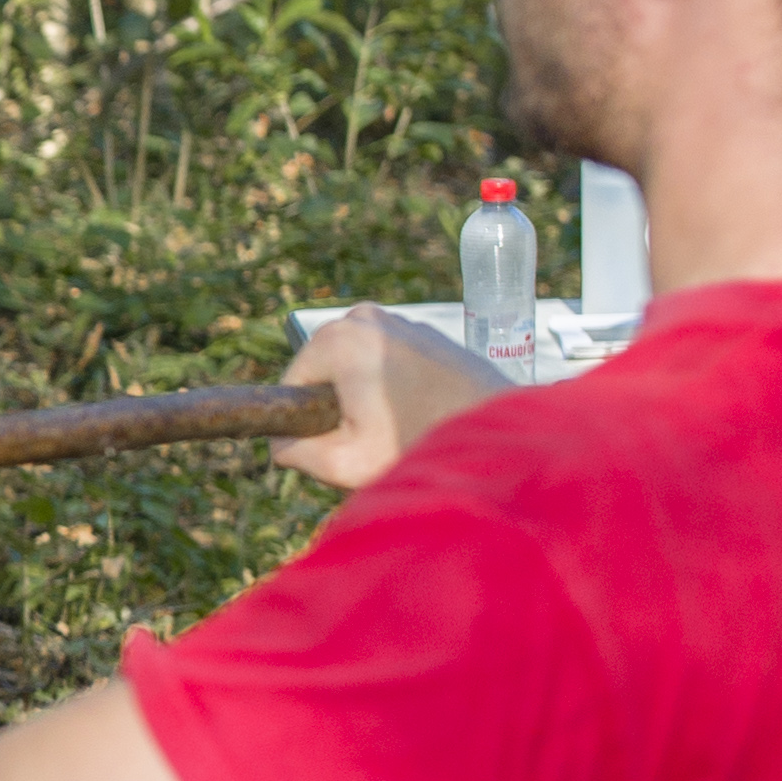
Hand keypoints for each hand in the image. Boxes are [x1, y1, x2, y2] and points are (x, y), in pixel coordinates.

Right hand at [271, 303, 509, 491]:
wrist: (501, 436)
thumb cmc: (421, 446)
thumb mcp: (344, 462)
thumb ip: (296, 453)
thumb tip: (280, 446)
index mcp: (338, 339)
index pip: (293, 384)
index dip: (302, 423)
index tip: (331, 447)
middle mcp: (366, 318)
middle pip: (326, 373)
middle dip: (337, 408)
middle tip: (369, 443)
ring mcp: (402, 322)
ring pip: (359, 368)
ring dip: (367, 399)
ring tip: (396, 431)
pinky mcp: (430, 334)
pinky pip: (392, 363)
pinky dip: (395, 389)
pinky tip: (416, 417)